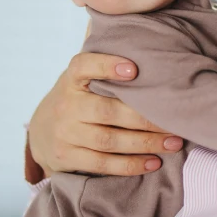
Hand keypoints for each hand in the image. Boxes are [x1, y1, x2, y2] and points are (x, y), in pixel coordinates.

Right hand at [28, 53, 183, 176]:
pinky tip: (153, 162)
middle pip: (108, 111)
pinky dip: (130, 165)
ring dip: (145, 143)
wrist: (40, 132)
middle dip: (145, 117)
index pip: (84, 66)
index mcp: (71, 79)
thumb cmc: (77, 98)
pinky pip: (103, 163)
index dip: (106, 66)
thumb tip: (146, 51)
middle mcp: (66, 105)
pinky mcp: (67, 158)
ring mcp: (65, 133)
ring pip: (109, 140)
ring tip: (173, 142)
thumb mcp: (82, 79)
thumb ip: (106, 67)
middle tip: (176, 118)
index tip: (134, 69)